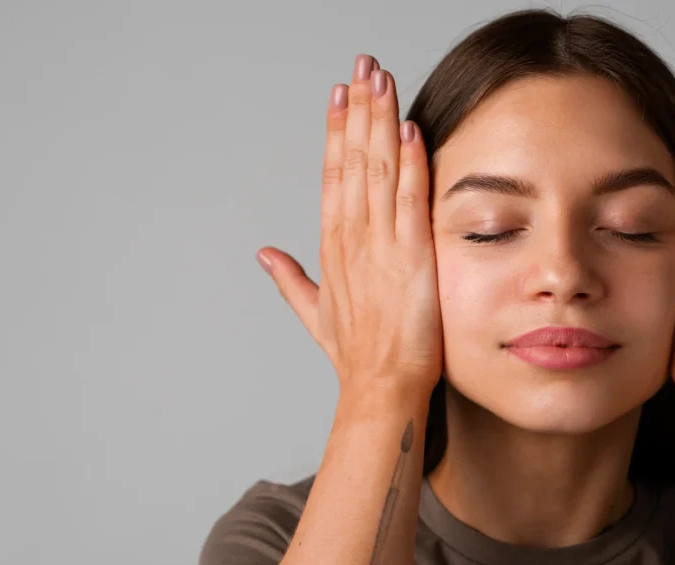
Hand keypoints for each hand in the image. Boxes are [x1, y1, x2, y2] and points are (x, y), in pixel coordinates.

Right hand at [256, 54, 442, 395]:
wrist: (379, 390)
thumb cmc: (354, 356)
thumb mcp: (315, 312)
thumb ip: (289, 279)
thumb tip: (263, 254)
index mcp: (332, 247)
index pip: (332, 175)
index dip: (335, 132)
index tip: (339, 94)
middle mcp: (351, 240)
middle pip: (352, 161)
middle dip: (357, 109)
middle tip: (362, 64)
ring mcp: (379, 247)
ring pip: (377, 171)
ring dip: (378, 122)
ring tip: (380, 79)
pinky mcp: (411, 259)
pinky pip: (410, 203)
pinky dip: (410, 165)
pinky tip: (409, 130)